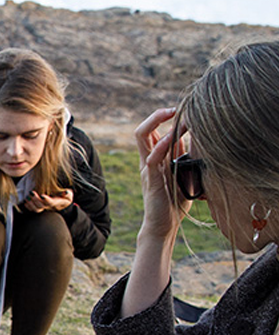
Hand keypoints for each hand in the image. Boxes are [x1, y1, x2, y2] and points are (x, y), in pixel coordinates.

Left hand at [21, 188, 72, 212]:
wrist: (61, 201)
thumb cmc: (65, 196)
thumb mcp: (69, 195)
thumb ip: (68, 194)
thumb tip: (66, 192)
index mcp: (56, 203)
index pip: (51, 203)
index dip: (46, 200)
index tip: (42, 195)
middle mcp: (48, 207)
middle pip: (41, 206)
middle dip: (36, 200)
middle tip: (31, 193)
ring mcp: (43, 208)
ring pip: (36, 209)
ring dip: (31, 204)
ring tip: (27, 197)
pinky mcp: (38, 208)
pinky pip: (32, 210)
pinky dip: (28, 207)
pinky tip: (25, 202)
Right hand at [134, 107, 188, 242]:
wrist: (164, 226)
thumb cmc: (175, 203)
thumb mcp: (182, 174)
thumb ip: (183, 158)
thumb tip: (192, 138)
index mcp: (155, 160)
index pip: (153, 132)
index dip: (165, 119)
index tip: (183, 112)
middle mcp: (148, 161)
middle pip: (143, 130)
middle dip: (158, 115)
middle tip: (175, 109)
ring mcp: (147, 170)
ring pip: (142, 137)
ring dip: (157, 122)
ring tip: (173, 114)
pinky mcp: (150, 180)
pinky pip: (152, 157)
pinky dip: (161, 145)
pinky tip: (172, 138)